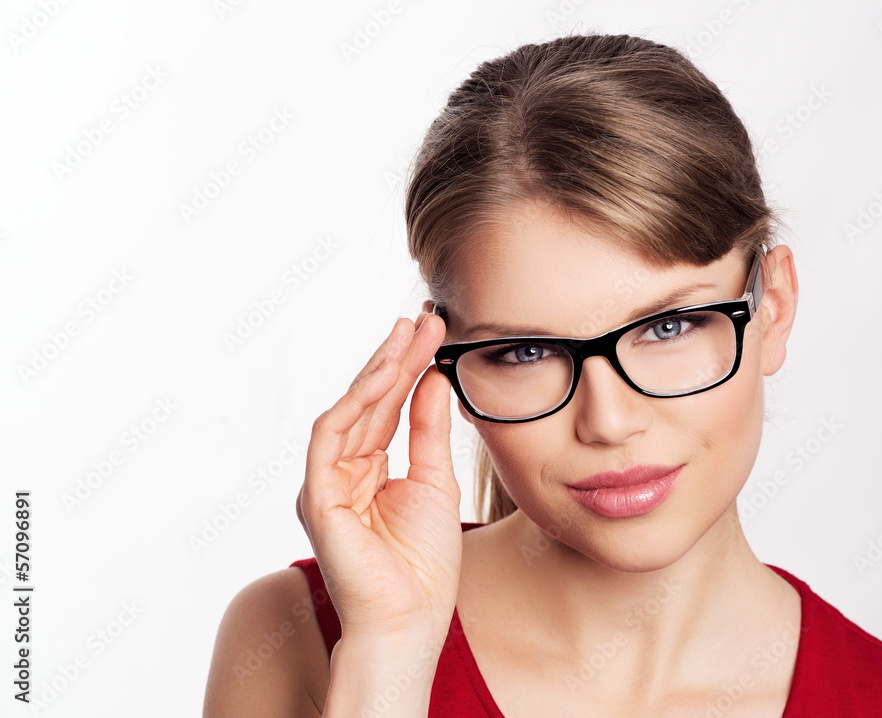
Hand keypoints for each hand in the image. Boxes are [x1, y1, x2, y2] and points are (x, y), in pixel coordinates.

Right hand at [296, 310, 461, 643]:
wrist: (412, 620)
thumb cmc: (424, 565)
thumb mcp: (436, 481)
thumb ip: (429, 430)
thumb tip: (433, 378)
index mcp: (368, 470)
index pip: (388, 407)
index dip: (409, 368)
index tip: (434, 331)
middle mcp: (342, 470)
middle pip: (368, 402)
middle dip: (396, 357)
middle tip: (423, 319)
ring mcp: (326, 481)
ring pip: (349, 409)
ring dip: (379, 369)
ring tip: (408, 333)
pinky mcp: (317, 493)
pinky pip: (330, 435)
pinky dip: (356, 402)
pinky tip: (386, 373)